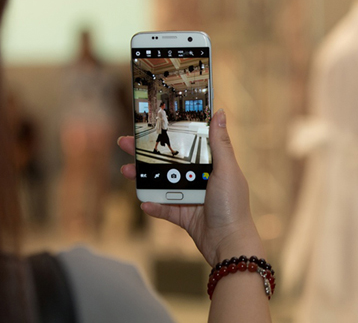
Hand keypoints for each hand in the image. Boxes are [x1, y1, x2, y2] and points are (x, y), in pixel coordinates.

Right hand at [118, 110, 263, 265]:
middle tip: (126, 143)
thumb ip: (220, 143)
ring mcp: (190, 197)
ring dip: (144, 178)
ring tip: (126, 171)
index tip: (152, 124)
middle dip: (146, 153)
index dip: (170, 133)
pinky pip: (164, 208)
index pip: (188, 143)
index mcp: (212, 165)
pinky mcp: (183, 215)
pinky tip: (144, 202)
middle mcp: (200, 179)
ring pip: (162, 184)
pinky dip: (154, 205)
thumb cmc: (232, 205)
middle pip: (169, 162)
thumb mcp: (227, 170)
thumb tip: (220, 113)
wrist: (229, 244)